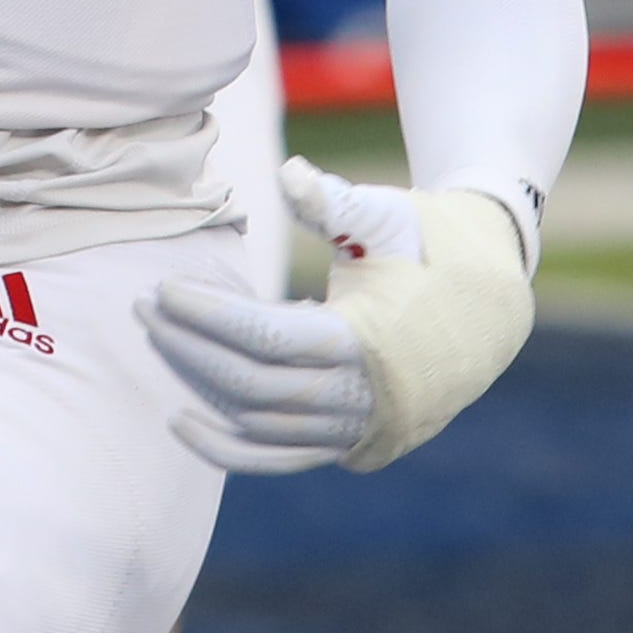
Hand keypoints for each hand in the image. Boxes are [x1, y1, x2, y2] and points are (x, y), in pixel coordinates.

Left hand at [140, 158, 532, 474]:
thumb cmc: (427, 244)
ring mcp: (363, 429)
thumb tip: (289, 173)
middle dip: (189, 347)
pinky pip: (282, 459)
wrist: (491, 304)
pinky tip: (181, 422)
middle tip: (140, 307)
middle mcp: (367, 397)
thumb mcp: (385, 215)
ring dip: (201, 387)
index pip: (266, 338)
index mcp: (371, 340)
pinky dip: (230, 450)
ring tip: (156, 340)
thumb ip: (332, 202)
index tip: (162, 289)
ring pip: (261, 424)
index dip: (207, 316)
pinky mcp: (356, 445)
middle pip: (253, 386)